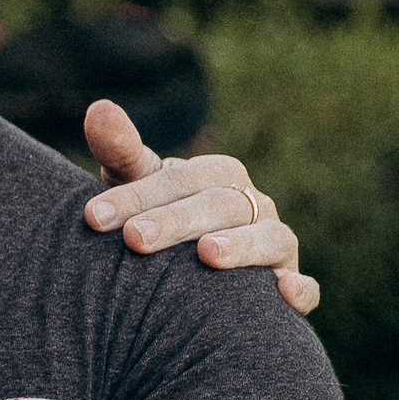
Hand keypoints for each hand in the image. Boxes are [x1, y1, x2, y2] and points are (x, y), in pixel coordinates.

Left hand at [79, 100, 317, 315]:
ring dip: (241, 246)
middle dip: (176, 221)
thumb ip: (120, 151)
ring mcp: (275, 243)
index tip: (93, 216)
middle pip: (220, 206)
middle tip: (134, 239)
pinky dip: (301, 289)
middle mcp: (251, 204)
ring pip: (268, 239)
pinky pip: (305, 288)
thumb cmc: (155, 219)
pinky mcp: (291, 284)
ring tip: (207, 254)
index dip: (137, 195)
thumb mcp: (135, 185)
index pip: (179, 178)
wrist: (187, 272)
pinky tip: (284, 292)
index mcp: (216, 176)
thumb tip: (99, 107)